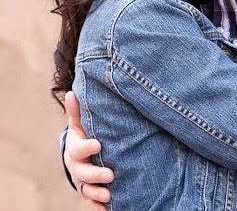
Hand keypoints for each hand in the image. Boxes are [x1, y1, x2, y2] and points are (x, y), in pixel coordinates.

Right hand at [64, 91, 113, 206]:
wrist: (81, 155)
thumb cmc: (84, 135)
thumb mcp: (80, 124)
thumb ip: (77, 111)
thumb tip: (71, 92)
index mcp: (75, 150)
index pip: (78, 150)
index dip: (87, 148)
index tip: (98, 144)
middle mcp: (77, 168)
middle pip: (83, 174)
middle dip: (95, 175)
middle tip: (110, 175)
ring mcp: (83, 181)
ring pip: (87, 190)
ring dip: (97, 194)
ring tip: (109, 195)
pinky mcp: (91, 192)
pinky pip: (91, 203)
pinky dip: (97, 207)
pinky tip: (107, 209)